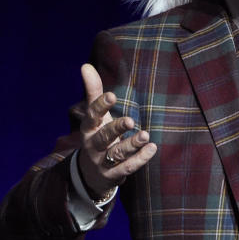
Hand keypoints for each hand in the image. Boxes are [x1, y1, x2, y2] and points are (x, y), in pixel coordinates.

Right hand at [76, 63, 156, 197]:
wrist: (90, 173)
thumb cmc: (97, 136)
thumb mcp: (95, 116)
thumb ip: (93, 92)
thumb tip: (85, 65)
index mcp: (88, 128)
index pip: (92, 116)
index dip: (100, 106)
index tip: (112, 95)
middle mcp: (93, 145)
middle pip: (104, 137)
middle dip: (116, 129)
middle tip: (131, 121)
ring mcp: (102, 161)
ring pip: (117, 153)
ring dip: (132, 145)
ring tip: (145, 135)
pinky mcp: (113, 174)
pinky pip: (127, 167)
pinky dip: (140, 159)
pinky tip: (152, 148)